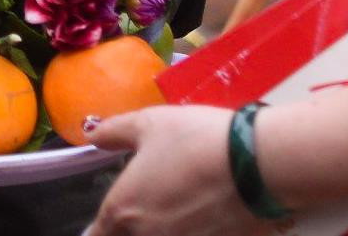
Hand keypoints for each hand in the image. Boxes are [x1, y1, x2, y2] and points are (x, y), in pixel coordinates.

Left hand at [84, 105, 266, 235]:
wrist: (256, 164)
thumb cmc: (194, 139)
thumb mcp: (148, 123)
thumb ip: (113, 132)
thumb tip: (92, 135)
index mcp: (123, 211)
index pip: (96, 234)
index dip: (101, 226)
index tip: (111, 218)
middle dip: (131, 227)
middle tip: (151, 201)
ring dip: (162, 228)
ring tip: (180, 204)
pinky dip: (193, 229)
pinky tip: (204, 213)